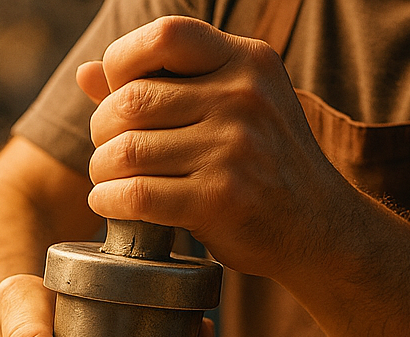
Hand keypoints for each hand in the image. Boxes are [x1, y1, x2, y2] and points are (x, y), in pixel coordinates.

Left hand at [75, 16, 337, 281]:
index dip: (123, 62)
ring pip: (128, 151)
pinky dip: (109, 202)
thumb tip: (89, 73)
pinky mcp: (219, 201)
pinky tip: (108, 204)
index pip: (166, 35)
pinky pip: (138, 195)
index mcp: (248, 62)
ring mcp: (233, 150)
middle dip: (102, 129)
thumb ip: (169, 86)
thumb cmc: (268, 168)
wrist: (320, 228)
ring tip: (105, 180)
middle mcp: (242, 99)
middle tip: (106, 151)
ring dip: (101, 170)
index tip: (117, 96)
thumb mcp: (236, 109)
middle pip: (133, 101)